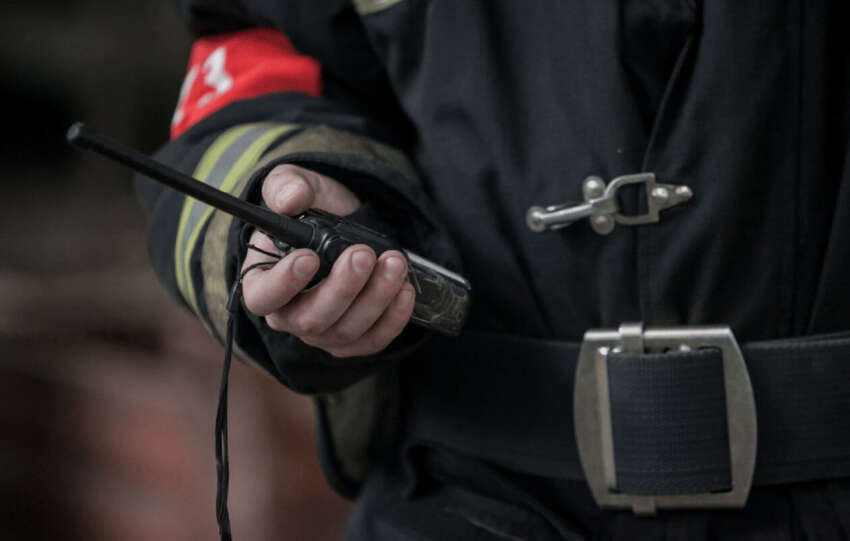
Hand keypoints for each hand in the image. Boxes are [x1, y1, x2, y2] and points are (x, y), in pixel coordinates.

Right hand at [241, 164, 415, 357]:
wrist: (347, 226)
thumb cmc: (312, 211)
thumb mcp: (297, 186)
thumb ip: (287, 186)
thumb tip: (292, 197)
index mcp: (263, 282)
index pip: (262, 297)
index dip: (283, 283)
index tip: (309, 257)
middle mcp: (290, 315)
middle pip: (310, 319)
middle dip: (342, 287)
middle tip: (363, 254)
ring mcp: (323, 332)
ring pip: (346, 330)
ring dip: (375, 297)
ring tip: (394, 262)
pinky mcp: (354, 340)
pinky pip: (373, 340)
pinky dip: (392, 318)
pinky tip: (404, 290)